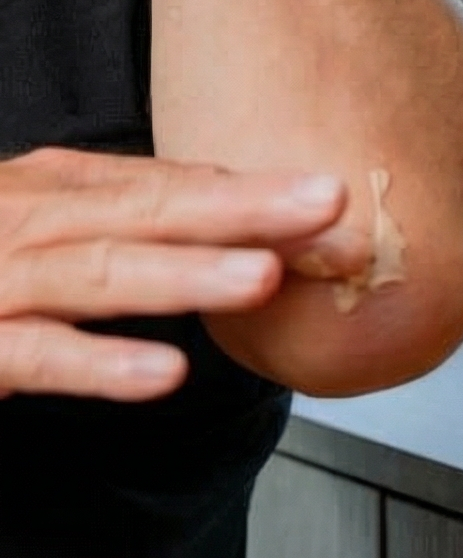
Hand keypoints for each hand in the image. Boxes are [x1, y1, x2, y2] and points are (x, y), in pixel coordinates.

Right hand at [0, 148, 348, 398]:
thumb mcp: (43, 227)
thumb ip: (121, 218)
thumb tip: (232, 208)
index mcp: (51, 191)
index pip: (165, 183)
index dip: (251, 187)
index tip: (336, 192)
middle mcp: (24, 224)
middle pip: (147, 209)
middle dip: (243, 207)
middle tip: (330, 204)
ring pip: (98, 274)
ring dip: (184, 275)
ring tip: (263, 276)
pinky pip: (33, 357)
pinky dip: (97, 364)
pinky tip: (160, 374)